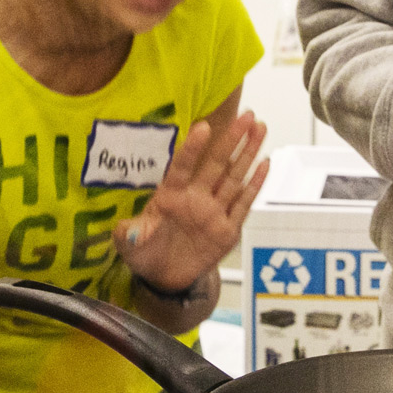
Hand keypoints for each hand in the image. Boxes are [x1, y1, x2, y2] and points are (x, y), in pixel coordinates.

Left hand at [118, 110, 269, 292]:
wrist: (164, 277)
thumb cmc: (146, 253)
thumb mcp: (130, 245)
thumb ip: (129, 236)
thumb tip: (128, 232)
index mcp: (170, 196)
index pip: (183, 167)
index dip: (192, 148)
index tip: (202, 127)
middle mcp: (195, 198)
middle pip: (216, 164)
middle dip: (231, 139)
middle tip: (246, 115)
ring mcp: (213, 212)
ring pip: (234, 178)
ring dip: (248, 154)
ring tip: (260, 129)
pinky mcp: (227, 230)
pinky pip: (243, 205)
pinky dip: (254, 185)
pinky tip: (265, 164)